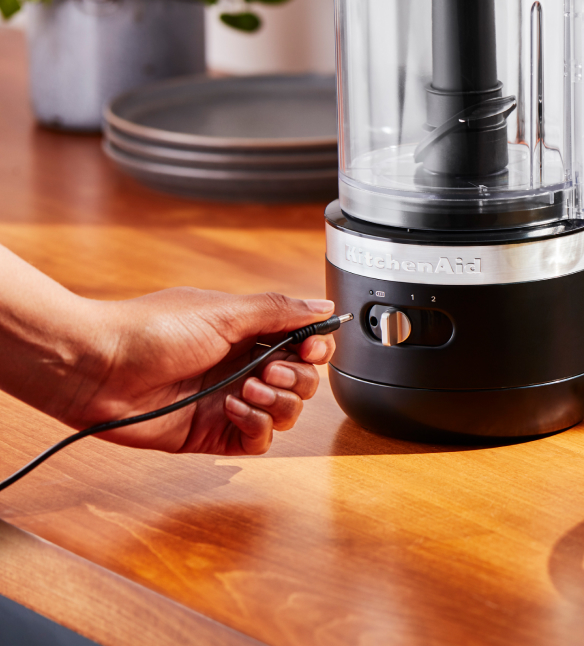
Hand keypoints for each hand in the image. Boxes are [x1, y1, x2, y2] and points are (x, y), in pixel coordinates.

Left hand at [60, 288, 337, 454]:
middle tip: (271, 370)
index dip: (316, 349)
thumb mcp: (223, 312)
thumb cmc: (148, 331)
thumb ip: (278, 311)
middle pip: (302, 382)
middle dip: (297, 377)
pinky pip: (258, 441)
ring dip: (277, 402)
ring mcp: (230, 401)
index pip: (303, 344)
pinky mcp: (212, 433)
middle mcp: (242, 367)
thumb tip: (323, 306)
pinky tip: (234, 409)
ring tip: (247, 389)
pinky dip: (257, 426)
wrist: (95, 368)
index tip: (311, 348)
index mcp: (247, 333)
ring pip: (286, 414)